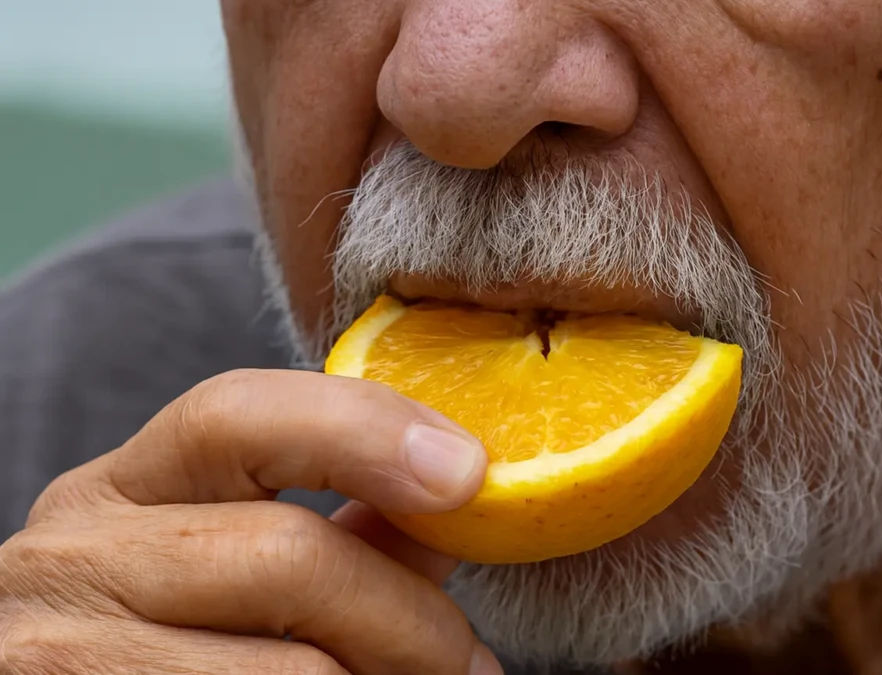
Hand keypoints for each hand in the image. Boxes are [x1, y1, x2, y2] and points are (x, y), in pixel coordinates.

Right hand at [0, 369, 502, 674]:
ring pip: (296, 672)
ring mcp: (66, 655)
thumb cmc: (160, 647)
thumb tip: (454, 494)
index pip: (235, 415)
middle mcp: (72, 560)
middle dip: (410, 617)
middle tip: (469, 662)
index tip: (468, 471)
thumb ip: (332, 530)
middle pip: (290, 556)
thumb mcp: (216, 569)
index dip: (365, 428)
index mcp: (115, 493)